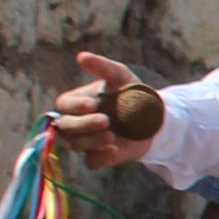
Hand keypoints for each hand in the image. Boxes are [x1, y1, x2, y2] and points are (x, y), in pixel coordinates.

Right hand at [51, 52, 153, 167]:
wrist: (155, 117)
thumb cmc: (132, 93)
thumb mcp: (121, 76)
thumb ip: (102, 67)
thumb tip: (81, 56)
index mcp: (78, 102)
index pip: (63, 105)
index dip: (75, 106)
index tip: (93, 104)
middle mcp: (77, 122)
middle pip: (65, 127)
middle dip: (83, 124)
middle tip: (106, 121)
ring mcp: (87, 140)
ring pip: (75, 144)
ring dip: (91, 141)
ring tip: (112, 135)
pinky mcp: (99, 156)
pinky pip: (91, 162)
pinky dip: (100, 158)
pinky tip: (113, 150)